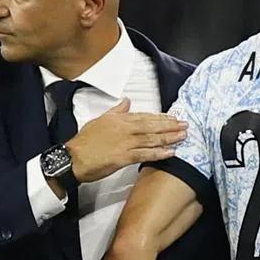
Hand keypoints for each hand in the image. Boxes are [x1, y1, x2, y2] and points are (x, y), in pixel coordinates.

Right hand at [66, 99, 186, 183]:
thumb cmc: (84, 142)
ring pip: (152, 139)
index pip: (144, 116)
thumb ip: (116, 111)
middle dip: (170, 125)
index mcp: (119, 120)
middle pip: (152, 126)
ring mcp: (125, 143)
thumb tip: (126, 101)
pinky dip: (159, 153)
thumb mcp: (100, 120)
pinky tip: (171, 153)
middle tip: (185, 125)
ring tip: (183, 136)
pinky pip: (145, 154)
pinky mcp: (124, 157)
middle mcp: (125, 129)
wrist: (73, 158)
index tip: (173, 117)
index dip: (160, 117)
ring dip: (169, 137)